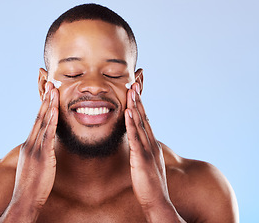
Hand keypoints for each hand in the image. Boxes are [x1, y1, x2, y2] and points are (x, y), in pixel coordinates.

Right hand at [0, 82, 58, 221]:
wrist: (24, 201)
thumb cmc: (31, 186)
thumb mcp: (34, 166)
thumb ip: (39, 154)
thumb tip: (46, 148)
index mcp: (29, 145)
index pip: (37, 121)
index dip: (43, 107)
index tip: (47, 94)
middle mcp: (30, 143)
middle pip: (39, 117)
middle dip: (45, 100)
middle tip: (51, 83)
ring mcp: (35, 149)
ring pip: (43, 122)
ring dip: (49, 105)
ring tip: (54, 89)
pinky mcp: (42, 156)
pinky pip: (48, 134)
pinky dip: (52, 120)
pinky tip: (56, 109)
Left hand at [125, 83, 183, 221]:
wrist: (157, 200)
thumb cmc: (150, 183)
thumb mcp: (147, 162)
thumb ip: (143, 151)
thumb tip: (137, 143)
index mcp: (151, 144)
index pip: (145, 120)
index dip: (139, 105)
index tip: (134, 92)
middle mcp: (151, 143)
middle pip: (143, 117)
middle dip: (137, 100)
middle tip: (132, 83)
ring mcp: (147, 149)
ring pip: (140, 124)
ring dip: (135, 106)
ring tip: (130, 91)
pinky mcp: (141, 158)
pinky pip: (135, 138)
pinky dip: (131, 124)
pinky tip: (128, 112)